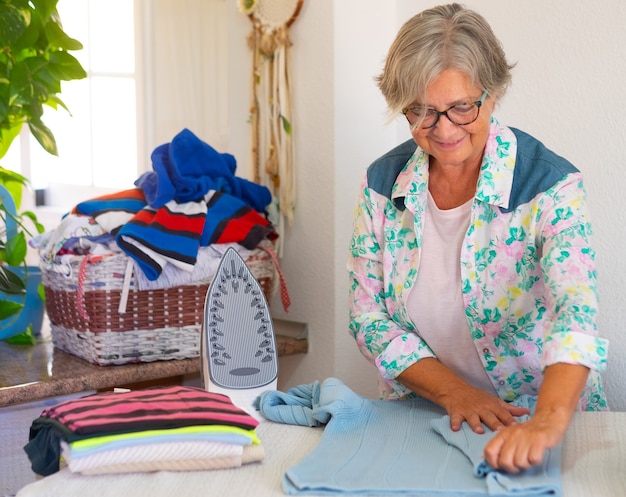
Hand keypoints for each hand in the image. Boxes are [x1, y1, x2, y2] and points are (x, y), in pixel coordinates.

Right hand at [397, 359, 529, 433]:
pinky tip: (455, 429)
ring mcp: (468, 410)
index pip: (503, 414)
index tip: (517, 428)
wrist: (456, 389)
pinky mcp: (456, 412)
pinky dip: (455, 423)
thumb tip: (527, 412)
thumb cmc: (478, 398)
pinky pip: (455, 418)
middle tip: (500, 431)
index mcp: (491, 406)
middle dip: (495, 424)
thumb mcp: (494, 401)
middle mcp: (481, 408)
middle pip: (489, 417)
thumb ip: (510, 409)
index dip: (510, 420)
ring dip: (475, 424)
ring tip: (479, 431)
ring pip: (473, 418)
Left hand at [483, 411, 566, 472]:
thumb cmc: (528, 432)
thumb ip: (499, 447)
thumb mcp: (510, 436)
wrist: (547, 419)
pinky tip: (536, 454)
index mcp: (503, 434)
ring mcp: (526, 437)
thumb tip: (483, 459)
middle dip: (512, 468)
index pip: (489, 451)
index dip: (492, 463)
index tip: (499, 466)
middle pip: (505, 461)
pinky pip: (534, 459)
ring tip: (529, 457)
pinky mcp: (540, 439)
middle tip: (518, 464)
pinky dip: (535, 461)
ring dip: (526, 465)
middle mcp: (513, 435)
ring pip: (520, 463)